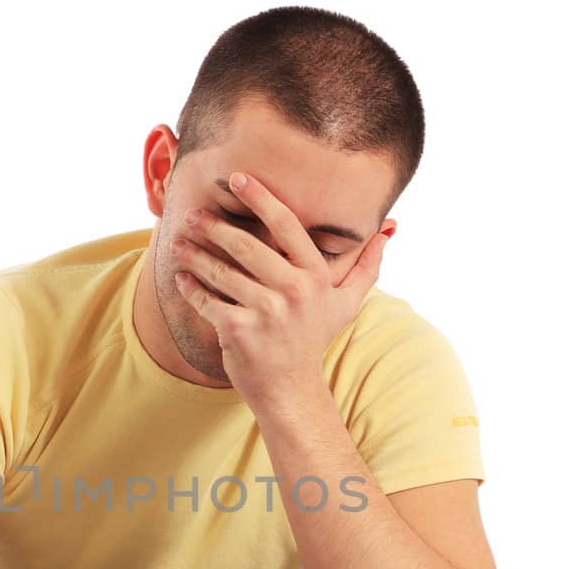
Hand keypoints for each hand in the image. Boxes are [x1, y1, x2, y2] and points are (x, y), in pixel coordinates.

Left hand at [172, 169, 390, 408]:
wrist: (291, 390)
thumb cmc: (314, 340)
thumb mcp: (345, 303)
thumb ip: (366, 266)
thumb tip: (390, 231)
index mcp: (315, 276)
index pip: (287, 225)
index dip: (261, 198)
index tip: (238, 178)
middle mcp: (292, 291)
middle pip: (246, 246)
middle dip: (214, 227)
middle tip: (193, 214)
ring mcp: (265, 312)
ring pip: (221, 272)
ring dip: (195, 255)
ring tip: (178, 242)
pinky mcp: (238, 330)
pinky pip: (207, 301)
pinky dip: (190, 288)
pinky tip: (179, 277)